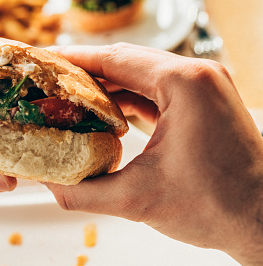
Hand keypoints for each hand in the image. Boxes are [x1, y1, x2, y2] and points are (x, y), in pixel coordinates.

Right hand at [46, 43, 262, 265]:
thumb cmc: (218, 207)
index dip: (75, 58)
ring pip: (142, 75)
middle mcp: (198, 76)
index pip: (116, 58)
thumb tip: (47, 182)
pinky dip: (129, 99)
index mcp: (184, 84)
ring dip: (107, 85)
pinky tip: (104, 112)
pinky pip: (157, 91)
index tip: (46, 59)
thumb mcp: (138, 199)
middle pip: (127, 61)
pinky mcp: (205, 103)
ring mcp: (205, 87)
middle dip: (87, 71)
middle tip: (51, 79)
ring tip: (70, 96)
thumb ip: (83, 192)